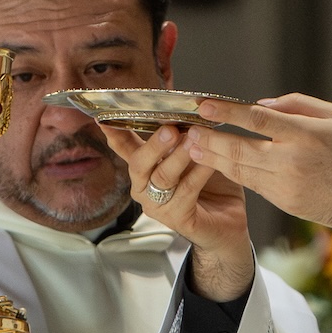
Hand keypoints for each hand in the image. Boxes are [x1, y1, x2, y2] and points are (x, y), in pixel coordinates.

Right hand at [100, 125, 254, 300]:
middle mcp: (145, 187)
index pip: (123, 147)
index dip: (114, 133)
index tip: (104, 117)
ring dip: (179, 156)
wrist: (227, 224)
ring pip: (163, 177)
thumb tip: (178, 108)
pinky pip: (187, 192)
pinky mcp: (177, 219)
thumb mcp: (192, 155)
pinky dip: (199, 173)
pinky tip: (211, 161)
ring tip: (194, 139)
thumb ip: (181, 137)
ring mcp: (158, 206)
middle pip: (139, 164)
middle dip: (154, 145)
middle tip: (170, 129)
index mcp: (144, 169)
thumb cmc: (210, 187)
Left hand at [189, 95, 331, 233]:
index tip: (203, 105)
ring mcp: (288, 186)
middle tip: (186, 132)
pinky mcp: (287, 203)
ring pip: (241, 171)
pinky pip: (255, 185)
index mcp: (306, 135)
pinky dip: (236, 174)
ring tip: (193, 149)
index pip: (256, 120)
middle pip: (239, 149)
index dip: (226, 112)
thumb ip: (298, 106)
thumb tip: (262, 105)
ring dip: (214, 160)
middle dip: (209, 140)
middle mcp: (292, 161)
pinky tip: (221, 164)